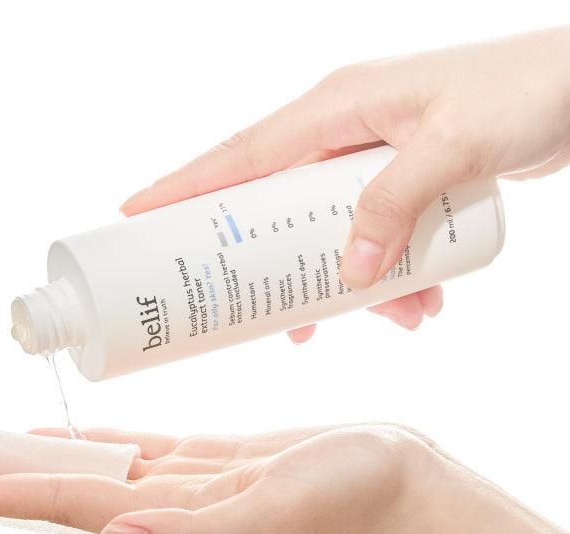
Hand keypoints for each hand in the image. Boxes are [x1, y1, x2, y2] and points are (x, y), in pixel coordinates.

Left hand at [0, 423, 569, 533]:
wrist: (394, 481)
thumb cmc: (348, 499)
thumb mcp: (275, 516)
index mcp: (172, 519)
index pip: (68, 503)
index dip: (2, 494)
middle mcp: (167, 502)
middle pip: (64, 483)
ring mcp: (187, 478)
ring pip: (94, 462)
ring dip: (36, 451)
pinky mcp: (211, 456)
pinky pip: (137, 447)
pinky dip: (96, 441)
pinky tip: (70, 435)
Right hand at [120, 27, 569, 336]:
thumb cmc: (520, 92)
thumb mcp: (453, 147)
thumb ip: (393, 205)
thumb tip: (348, 273)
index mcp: (336, 106)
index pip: (241, 154)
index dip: (185, 187)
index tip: (136, 214)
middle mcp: (342, 132)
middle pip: (275, 207)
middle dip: (272, 264)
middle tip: (265, 313)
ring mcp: (368, 159)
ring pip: (329, 234)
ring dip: (351, 284)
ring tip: (387, 318)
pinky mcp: (397, 183)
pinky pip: (372, 238)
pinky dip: (391, 278)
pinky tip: (421, 306)